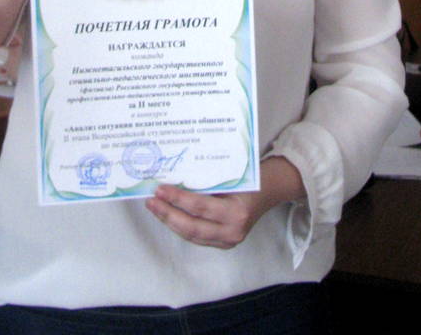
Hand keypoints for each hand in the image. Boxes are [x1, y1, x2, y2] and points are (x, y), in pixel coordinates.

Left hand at [144, 156, 303, 249]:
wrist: (269, 192)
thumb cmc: (249, 178)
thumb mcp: (230, 176)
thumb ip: (208, 181)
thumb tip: (174, 178)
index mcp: (236, 212)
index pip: (200, 207)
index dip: (177, 199)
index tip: (160, 189)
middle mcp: (233, 231)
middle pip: (192, 227)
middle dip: (168, 214)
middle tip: (151, 201)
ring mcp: (228, 241)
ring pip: (192, 235)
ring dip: (170, 221)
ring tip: (155, 207)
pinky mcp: (223, 244)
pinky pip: (197, 237)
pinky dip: (180, 226)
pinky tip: (168, 215)